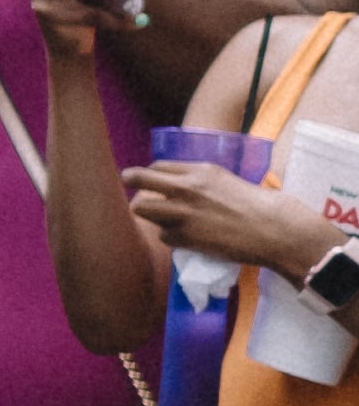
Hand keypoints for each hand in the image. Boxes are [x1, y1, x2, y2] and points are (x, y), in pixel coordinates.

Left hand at [129, 155, 336, 277]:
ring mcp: (183, 212)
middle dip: (130, 183)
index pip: (157, 166)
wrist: (275, 229)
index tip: (149, 182)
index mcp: (200, 171)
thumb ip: (200, 181)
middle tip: (133, 191)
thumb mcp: (226, 181)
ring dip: (148, 214)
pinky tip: (188, 239)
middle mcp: (186, 188)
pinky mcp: (185, 236)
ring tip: (160, 219)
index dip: (149, 174)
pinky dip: (172, 238)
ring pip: (141, 207)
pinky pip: (163, 236)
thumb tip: (178, 186)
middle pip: (137, 178)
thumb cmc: (259, 205)